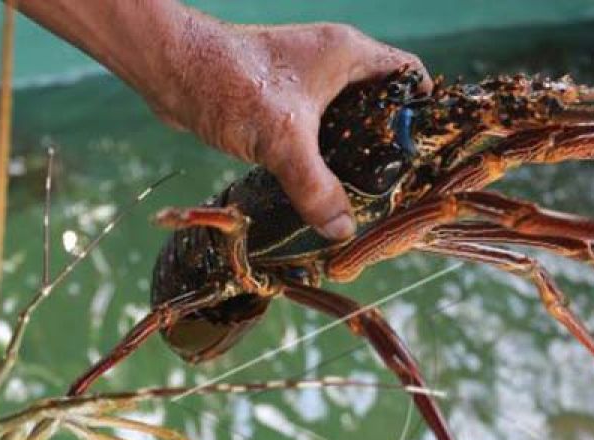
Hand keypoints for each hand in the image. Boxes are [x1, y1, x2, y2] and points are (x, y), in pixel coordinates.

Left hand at [149, 18, 431, 239]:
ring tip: (360, 196)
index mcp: (348, 54)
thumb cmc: (229, 85)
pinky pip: (315, 127)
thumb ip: (316, 187)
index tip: (424, 155)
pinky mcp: (280, 99)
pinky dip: (321, 154)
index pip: (409, 75)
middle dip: (388, 144)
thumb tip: (342, 230)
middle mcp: (332, 61)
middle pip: (381, 103)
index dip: (423, 111)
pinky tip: (318, 186)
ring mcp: (304, 79)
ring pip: (346, 118)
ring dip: (352, 153)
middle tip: (392, 188)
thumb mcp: (282, 141)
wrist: (169, 69)